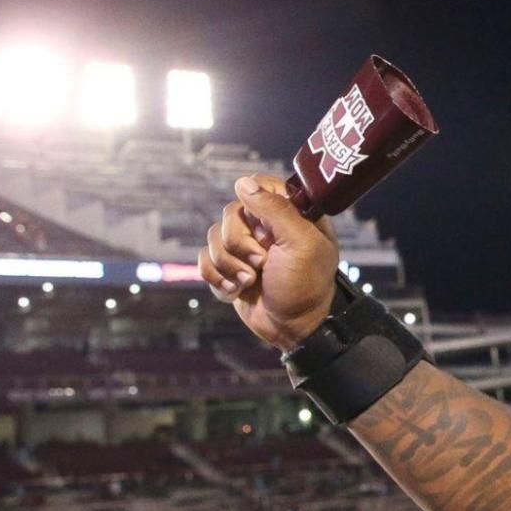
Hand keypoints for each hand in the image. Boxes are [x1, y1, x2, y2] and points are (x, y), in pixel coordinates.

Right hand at [200, 174, 341, 348]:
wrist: (292, 328)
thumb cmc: (305, 285)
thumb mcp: (301, 243)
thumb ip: (276, 209)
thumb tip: (243, 183)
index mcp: (291, 215)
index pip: (261, 185)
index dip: (255, 204)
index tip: (265, 228)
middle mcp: (267, 227)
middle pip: (230, 212)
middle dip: (241, 243)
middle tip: (263, 262)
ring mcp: (246, 248)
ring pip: (214, 237)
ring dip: (229, 264)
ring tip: (251, 280)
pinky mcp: (229, 268)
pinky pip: (204, 259)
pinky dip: (216, 277)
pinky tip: (236, 290)